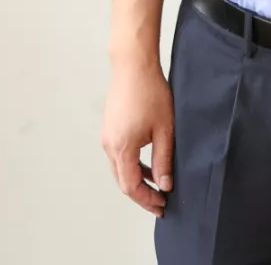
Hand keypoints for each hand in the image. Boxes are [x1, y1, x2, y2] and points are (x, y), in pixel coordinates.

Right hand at [101, 59, 174, 216]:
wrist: (133, 64)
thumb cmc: (150, 91)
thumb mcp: (164, 128)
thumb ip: (163, 159)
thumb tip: (164, 185)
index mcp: (121, 147)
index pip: (131, 186)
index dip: (146, 200)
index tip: (162, 206)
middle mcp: (109, 145)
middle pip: (122, 181)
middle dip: (141, 194)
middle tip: (160, 201)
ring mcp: (106, 136)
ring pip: (119, 169)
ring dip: (136, 179)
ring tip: (157, 185)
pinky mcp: (109, 128)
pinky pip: (118, 155)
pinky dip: (131, 165)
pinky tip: (147, 164)